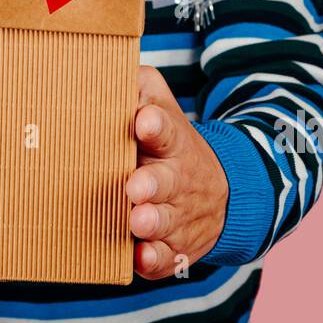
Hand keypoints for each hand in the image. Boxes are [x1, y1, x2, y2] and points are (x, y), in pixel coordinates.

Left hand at [125, 65, 228, 279]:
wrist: (220, 193)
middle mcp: (175, 179)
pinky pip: (164, 258)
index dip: (155, 124)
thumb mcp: (162, 109)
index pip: (164, 127)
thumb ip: (140, 89)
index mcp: (170, 141)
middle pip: (165, 180)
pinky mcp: (173, 246)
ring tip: (137, 220)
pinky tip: (140, 257)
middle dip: (150, 183)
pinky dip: (153, 259)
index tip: (144, 120)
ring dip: (150, 221)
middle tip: (135, 185)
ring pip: (163, 220)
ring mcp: (175, 214)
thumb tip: (102, 63)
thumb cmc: (169, 145)